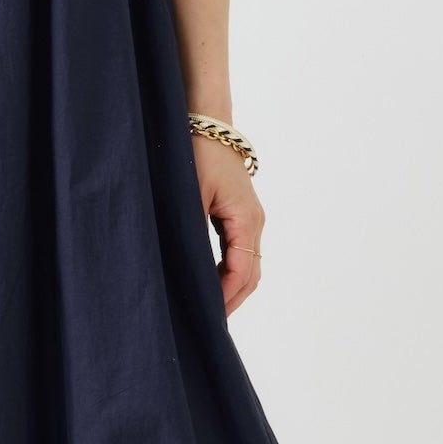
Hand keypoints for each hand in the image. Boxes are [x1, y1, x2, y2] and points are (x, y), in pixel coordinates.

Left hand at [194, 135, 263, 316]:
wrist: (205, 121)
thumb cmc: (196, 153)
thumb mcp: (190, 196)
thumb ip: (192, 233)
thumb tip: (188, 271)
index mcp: (246, 220)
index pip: (241, 271)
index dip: (225, 297)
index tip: (207, 316)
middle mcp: (254, 221)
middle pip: (251, 274)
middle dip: (231, 299)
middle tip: (207, 323)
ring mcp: (249, 217)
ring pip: (248, 264)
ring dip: (232, 287)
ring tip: (209, 308)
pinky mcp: (240, 212)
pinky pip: (240, 250)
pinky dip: (229, 271)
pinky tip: (209, 280)